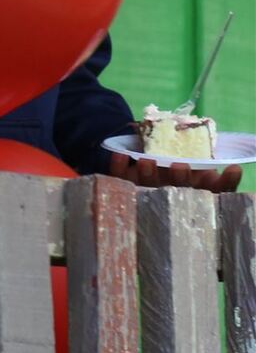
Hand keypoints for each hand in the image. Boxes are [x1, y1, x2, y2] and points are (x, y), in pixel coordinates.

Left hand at [108, 153, 241, 192]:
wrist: (146, 174)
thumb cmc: (180, 177)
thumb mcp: (202, 178)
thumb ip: (216, 178)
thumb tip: (233, 170)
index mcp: (187, 196)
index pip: (201, 195)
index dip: (209, 186)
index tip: (213, 173)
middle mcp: (165, 196)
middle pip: (171, 191)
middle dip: (176, 179)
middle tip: (179, 166)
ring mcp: (142, 191)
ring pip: (145, 186)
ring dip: (146, 174)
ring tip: (147, 161)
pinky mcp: (123, 183)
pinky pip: (119, 177)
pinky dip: (119, 167)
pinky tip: (121, 155)